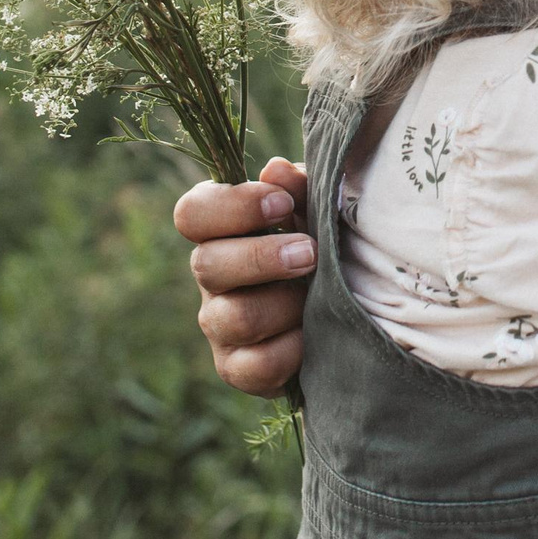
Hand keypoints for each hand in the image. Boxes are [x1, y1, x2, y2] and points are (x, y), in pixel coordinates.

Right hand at [173, 157, 313, 396]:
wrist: (345, 307)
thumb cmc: (322, 244)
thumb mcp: (317, 210)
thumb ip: (298, 189)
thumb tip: (276, 170)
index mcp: (220, 230)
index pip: (192, 213)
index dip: (233, 207)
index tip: (281, 203)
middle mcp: (210, 276)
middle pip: (205, 265)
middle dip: (262, 258)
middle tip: (309, 253)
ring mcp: (219, 325)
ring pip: (232, 318)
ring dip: (282, 305)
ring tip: (316, 294)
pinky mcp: (238, 368)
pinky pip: (254, 366)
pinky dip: (290, 350)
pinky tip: (314, 334)